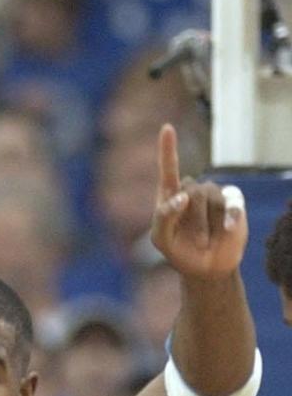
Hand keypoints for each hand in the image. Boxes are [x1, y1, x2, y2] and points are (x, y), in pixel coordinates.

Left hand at [150, 124, 247, 278]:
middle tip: (190, 239)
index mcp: (170, 195)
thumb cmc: (178, 250)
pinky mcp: (234, 204)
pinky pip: (233, 202)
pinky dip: (230, 216)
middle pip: (191, 190)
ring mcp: (214, 196)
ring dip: (205, 224)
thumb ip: (163, 217)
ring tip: (203, 241)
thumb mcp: (161, 239)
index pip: (168, 169)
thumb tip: (183, 196)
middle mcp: (193, 191)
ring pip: (210, 197)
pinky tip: (228, 229)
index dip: (168, 148)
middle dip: (189, 218)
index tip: (167, 127)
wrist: (204, 268)